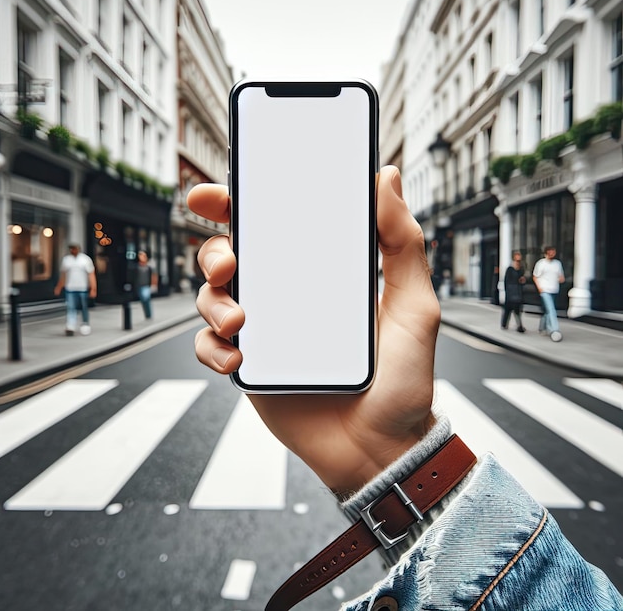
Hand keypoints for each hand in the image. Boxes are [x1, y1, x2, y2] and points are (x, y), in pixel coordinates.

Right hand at [187, 166, 439, 494]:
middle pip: (231, 256)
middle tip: (227, 263)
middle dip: (214, 249)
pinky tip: (237, 359)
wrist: (382, 448)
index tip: (215, 194)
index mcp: (320, 274)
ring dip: (212, 302)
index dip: (240, 204)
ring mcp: (266, 332)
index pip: (276, 226)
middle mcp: (288, 297)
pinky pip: (211, 347)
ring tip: (240, 323)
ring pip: (213, 298)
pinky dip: (212, 348)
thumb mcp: (414, 306)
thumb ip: (403, 243)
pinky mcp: (251, 367)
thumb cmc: (403, 379)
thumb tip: (388, 176)